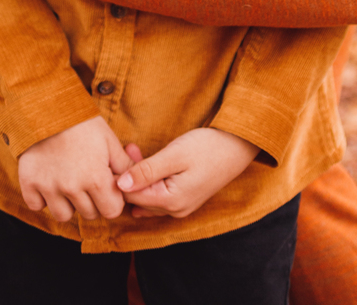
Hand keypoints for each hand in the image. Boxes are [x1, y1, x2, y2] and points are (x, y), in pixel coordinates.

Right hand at [17, 116, 133, 222]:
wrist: (47, 104)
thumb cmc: (82, 121)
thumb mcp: (108, 140)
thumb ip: (124, 166)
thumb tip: (136, 184)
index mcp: (96, 178)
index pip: (111, 211)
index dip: (112, 199)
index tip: (105, 185)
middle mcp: (72, 187)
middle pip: (88, 214)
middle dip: (91, 201)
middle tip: (85, 178)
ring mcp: (49, 187)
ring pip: (63, 215)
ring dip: (67, 203)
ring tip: (66, 180)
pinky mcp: (28, 183)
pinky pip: (36, 206)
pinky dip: (41, 197)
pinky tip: (47, 179)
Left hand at [116, 128, 257, 218]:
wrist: (236, 146)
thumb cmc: (206, 148)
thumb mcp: (174, 156)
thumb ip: (147, 171)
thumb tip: (120, 185)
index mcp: (170, 202)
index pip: (132, 196)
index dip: (123, 175)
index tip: (123, 152)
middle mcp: (174, 210)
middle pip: (139, 197)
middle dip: (130, 174)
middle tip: (130, 147)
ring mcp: (181, 207)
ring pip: (149, 196)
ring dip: (140, 175)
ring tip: (136, 150)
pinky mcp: (185, 198)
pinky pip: (159, 194)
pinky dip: (151, 180)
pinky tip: (149, 163)